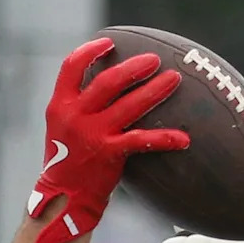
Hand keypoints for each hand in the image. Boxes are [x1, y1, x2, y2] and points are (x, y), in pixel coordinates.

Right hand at [28, 37, 189, 242]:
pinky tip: (183, 138)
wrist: (63, 198)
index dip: (91, 51)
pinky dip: (165, 138)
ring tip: (173, 80)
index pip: (72, 67)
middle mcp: (75, 117)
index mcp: (60, 106)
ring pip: (129, 105)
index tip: (109, 43)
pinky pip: (142, 140)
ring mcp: (93, 135)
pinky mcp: (109, 154)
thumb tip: (106, 83)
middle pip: (108, 81)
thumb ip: (78, 105)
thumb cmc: (67, 162)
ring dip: (154, 91)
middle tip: (154, 60)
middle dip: (134, 67)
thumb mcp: (62, 128)